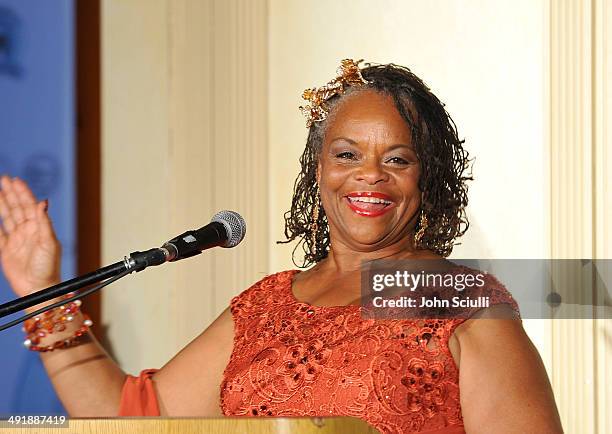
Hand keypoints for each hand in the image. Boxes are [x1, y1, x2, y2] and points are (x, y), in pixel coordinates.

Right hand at [0, 176, 60, 296]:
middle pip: (17, 207)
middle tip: (4, 178)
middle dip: (10, 193)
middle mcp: (28, 231)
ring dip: (2, 204)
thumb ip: (44, 223)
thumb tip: (43, 202)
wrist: (39, 289)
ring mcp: (17, 240)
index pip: (29, 205)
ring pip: (7, 217)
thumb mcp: (49, 243)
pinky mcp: (7, 250)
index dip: (22, 192)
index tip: (15, 180)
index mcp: (39, 228)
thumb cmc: (49, 267)